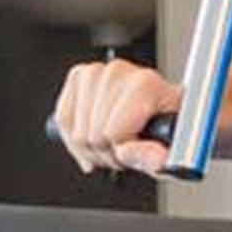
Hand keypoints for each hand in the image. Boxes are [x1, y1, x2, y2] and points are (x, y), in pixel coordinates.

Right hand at [53, 57, 180, 175]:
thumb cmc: (164, 127)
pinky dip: (75, 138)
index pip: (112, 133)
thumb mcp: (168, 150)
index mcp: (145, 83)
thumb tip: (154, 159)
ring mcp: (95, 72)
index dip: (121, 151)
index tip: (135, 147)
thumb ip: (155, 155)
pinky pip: (63, 121)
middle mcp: (118, 72)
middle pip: (91, 136)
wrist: (156, 111)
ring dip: (91, 149)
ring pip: (76, 133)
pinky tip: (94, 134)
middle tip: (124, 147)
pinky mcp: (77, 76)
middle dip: (106, 152)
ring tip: (112, 141)